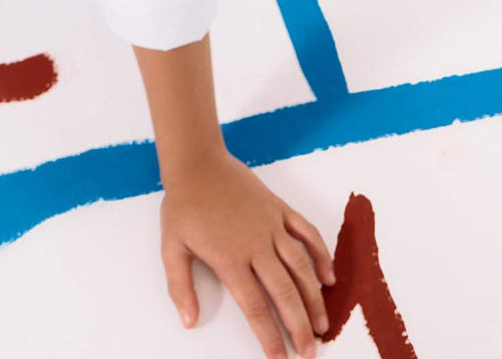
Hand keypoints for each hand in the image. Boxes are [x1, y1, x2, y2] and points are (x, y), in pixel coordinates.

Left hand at [159, 148, 335, 357]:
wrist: (197, 162)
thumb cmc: (184, 205)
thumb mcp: (172, 247)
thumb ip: (180, 287)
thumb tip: (188, 322)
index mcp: (230, 258)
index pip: (255, 306)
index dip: (269, 335)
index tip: (280, 357)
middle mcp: (256, 245)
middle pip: (285, 292)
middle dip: (299, 326)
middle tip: (311, 351)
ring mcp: (271, 225)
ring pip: (301, 267)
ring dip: (315, 298)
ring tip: (323, 325)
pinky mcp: (279, 208)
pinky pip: (307, 233)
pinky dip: (321, 255)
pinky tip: (329, 276)